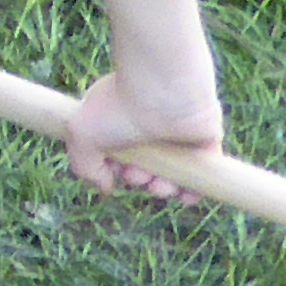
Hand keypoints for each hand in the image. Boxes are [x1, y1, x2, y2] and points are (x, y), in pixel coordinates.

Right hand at [64, 69, 223, 200]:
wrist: (160, 88)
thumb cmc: (117, 105)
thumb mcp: (82, 136)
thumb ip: (85, 167)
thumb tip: (107, 188)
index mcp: (120, 123)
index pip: (119, 157)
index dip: (116, 172)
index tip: (115, 171)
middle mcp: (148, 130)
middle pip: (145, 169)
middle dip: (139, 181)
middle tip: (137, 175)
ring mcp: (177, 135)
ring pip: (172, 174)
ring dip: (164, 189)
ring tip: (160, 186)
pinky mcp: (204, 140)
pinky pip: (202, 172)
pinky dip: (195, 189)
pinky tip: (185, 196)